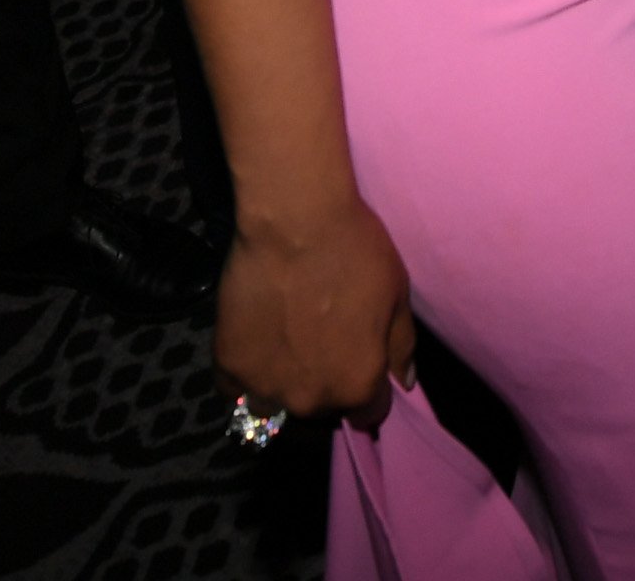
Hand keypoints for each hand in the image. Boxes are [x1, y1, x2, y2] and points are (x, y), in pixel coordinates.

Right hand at [219, 194, 416, 424]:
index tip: (356, 357)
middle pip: (321, 406)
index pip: (368, 413)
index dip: (366, 385)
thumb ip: (401, 347)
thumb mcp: (398, 295)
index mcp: (358, 386)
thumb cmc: (355, 252)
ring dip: (281, 383)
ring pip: (276, 403)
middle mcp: (312, 399)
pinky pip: (235, 388)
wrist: (294, 221)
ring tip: (282, 343)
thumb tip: (405, 382)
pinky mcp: (230, 366)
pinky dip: (243, 374)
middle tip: (317, 339)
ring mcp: (267, 386)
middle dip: (323, 382)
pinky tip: (253, 342)